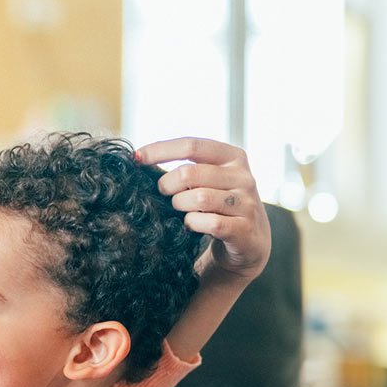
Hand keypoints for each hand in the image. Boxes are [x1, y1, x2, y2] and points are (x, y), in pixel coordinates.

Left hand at [138, 137, 271, 283]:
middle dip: (167, 185)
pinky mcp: (243, 227)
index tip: (137, 157)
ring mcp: (246, 202)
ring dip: (180, 205)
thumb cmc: (219, 205)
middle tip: (164, 193)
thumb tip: (142, 158)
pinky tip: (192, 224)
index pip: (192, 146)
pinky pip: (208, 222)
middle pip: (189, 173)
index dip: (160, 150)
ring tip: (181, 209)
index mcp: (232, 157)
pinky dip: (193, 223)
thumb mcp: (209, 180)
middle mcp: (243, 176)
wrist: (249, 240)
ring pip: (198, 197)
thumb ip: (187, 168)